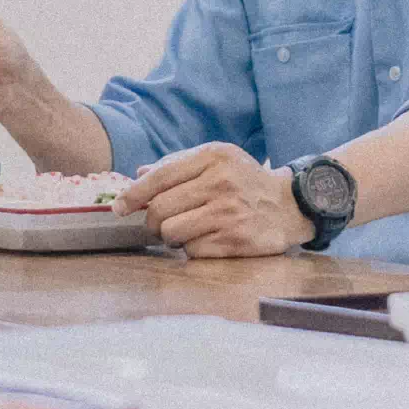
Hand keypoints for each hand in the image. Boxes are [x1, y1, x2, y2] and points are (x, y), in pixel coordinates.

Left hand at [115, 143, 313, 256]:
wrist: (289, 205)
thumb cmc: (244, 181)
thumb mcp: (217, 160)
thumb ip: (177, 165)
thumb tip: (137, 175)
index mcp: (213, 157)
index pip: (160, 177)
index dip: (133, 195)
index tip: (118, 207)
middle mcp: (220, 183)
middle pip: (159, 209)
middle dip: (152, 220)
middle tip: (159, 222)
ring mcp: (228, 213)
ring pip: (171, 233)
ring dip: (171, 236)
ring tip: (187, 229)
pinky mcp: (235, 241)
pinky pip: (192, 251)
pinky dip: (192, 248)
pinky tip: (208, 238)